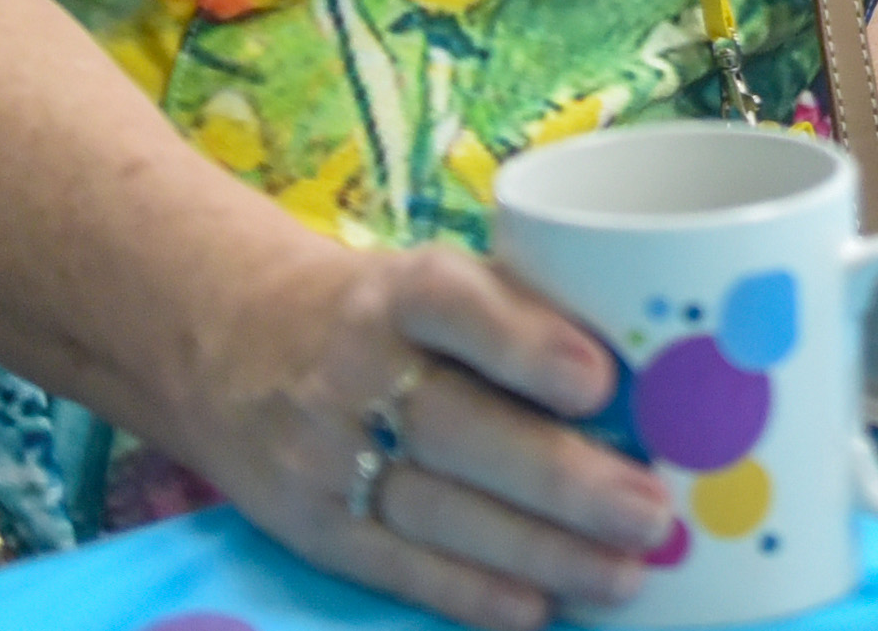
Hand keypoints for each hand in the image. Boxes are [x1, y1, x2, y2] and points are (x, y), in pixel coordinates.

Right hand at [176, 241, 674, 630]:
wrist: (225, 343)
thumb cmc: (382, 311)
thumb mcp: (435, 279)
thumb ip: (524, 312)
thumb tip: (652, 375)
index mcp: (398, 291)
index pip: (453, 305)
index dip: (524, 343)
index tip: (600, 379)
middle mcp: (353, 370)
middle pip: (454, 429)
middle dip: (560, 479)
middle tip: (650, 511)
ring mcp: (323, 455)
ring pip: (434, 511)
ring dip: (537, 552)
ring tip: (625, 574)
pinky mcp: (310, 525)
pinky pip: (394, 565)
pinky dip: (468, 593)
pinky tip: (537, 610)